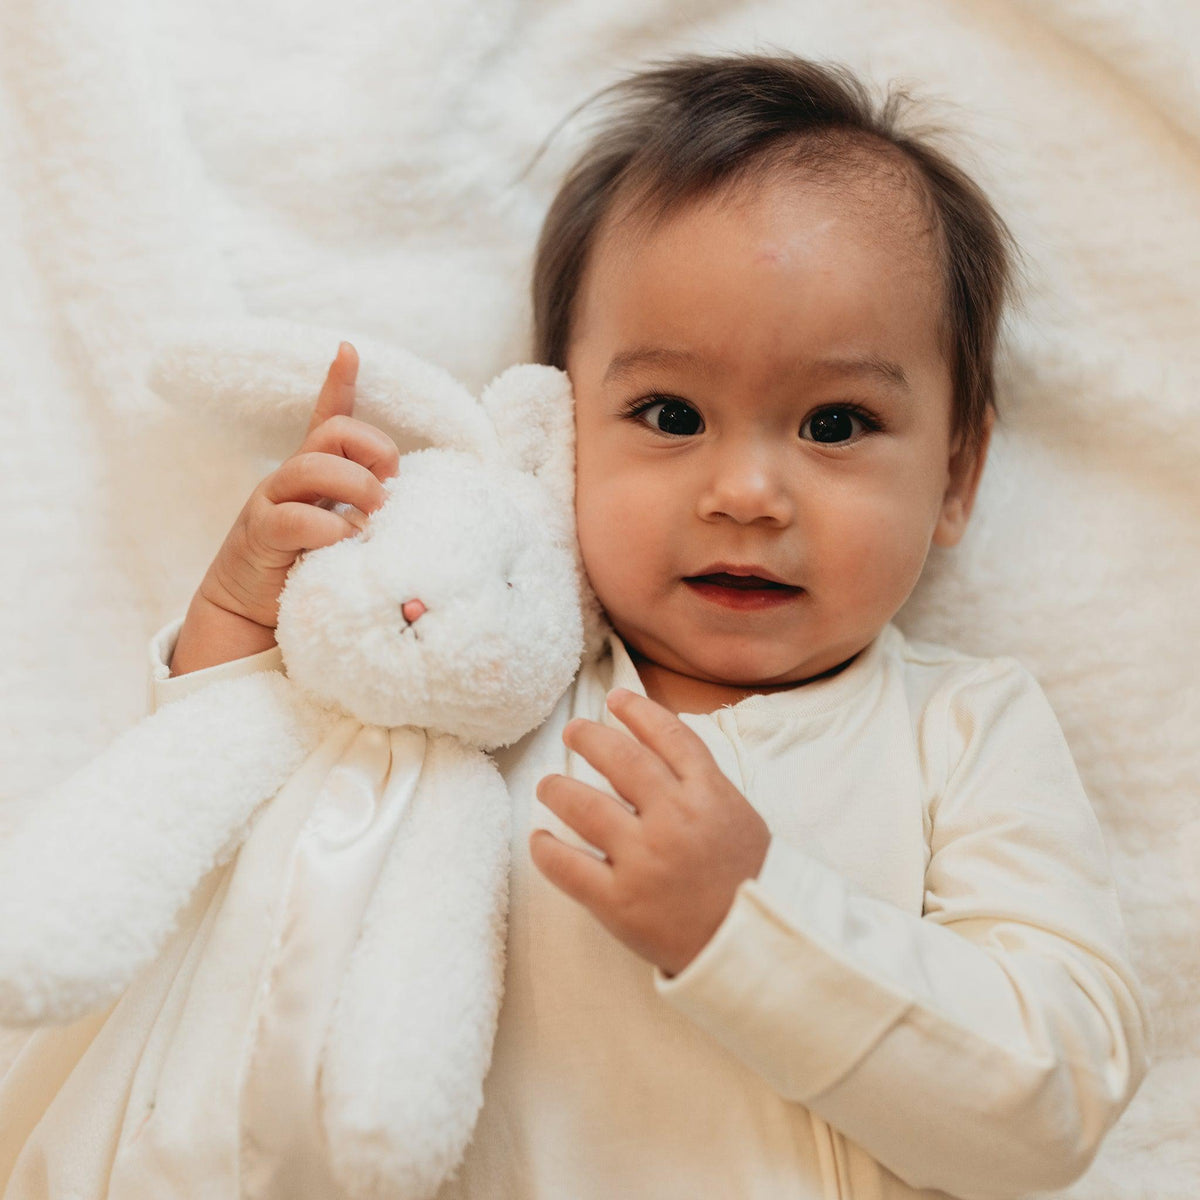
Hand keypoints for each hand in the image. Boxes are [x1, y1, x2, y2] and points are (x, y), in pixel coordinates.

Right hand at [198, 342, 401, 629]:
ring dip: (356, 490)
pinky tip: (344, 543)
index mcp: (316, 473)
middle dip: (373, 452)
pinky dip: (329, 529)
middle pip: (334, 434)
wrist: (248, 611)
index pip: (328, 418)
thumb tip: (405, 507)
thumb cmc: (306, 569)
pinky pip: (296, 518)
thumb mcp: (344, 534)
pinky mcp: (260, 535)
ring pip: (314, 466)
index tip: (348, 350)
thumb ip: (368, 514)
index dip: (338, 383)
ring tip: (370, 521)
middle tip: (389, 491)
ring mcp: (272, 502)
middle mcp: (292, 478)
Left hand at [531, 687, 771, 977]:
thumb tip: (655, 748)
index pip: (668, 735)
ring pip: (584, 806)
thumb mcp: (738, 817)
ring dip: (558, 788)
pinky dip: (546, 850)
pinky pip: (568, 867)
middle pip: (621, 760)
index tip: (616, 699)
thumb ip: (701, 784)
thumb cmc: (748, 880)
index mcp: (709, 795)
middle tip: (573, 731)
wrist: (753, 948)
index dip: (638, 712)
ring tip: (548, 784)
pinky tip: (539, 840)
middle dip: (591, 737)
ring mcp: (645, 860)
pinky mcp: (620, 902)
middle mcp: (674, 819)